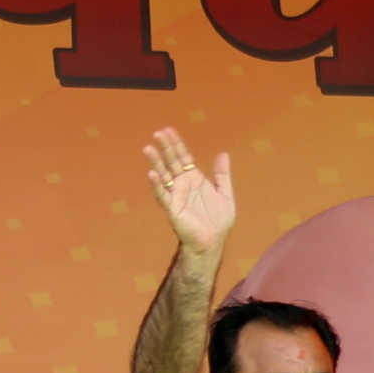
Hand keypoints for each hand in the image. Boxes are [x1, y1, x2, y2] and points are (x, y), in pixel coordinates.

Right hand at [142, 128, 233, 256]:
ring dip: (156, 162)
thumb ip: (222, 174)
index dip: (177, 144)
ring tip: (148, 148)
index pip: (184, 157)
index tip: (169, 130)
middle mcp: (182, 185)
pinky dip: (157, 185)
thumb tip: (223, 153)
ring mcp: (176, 195)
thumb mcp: (225, 193)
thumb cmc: (218, 220)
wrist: (213, 241)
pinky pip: (163, 195)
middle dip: (166, 148)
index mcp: (194, 179)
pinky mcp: (173, 208)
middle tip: (158, 133)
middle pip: (172, 162)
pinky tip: (152, 174)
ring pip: (163, 175)